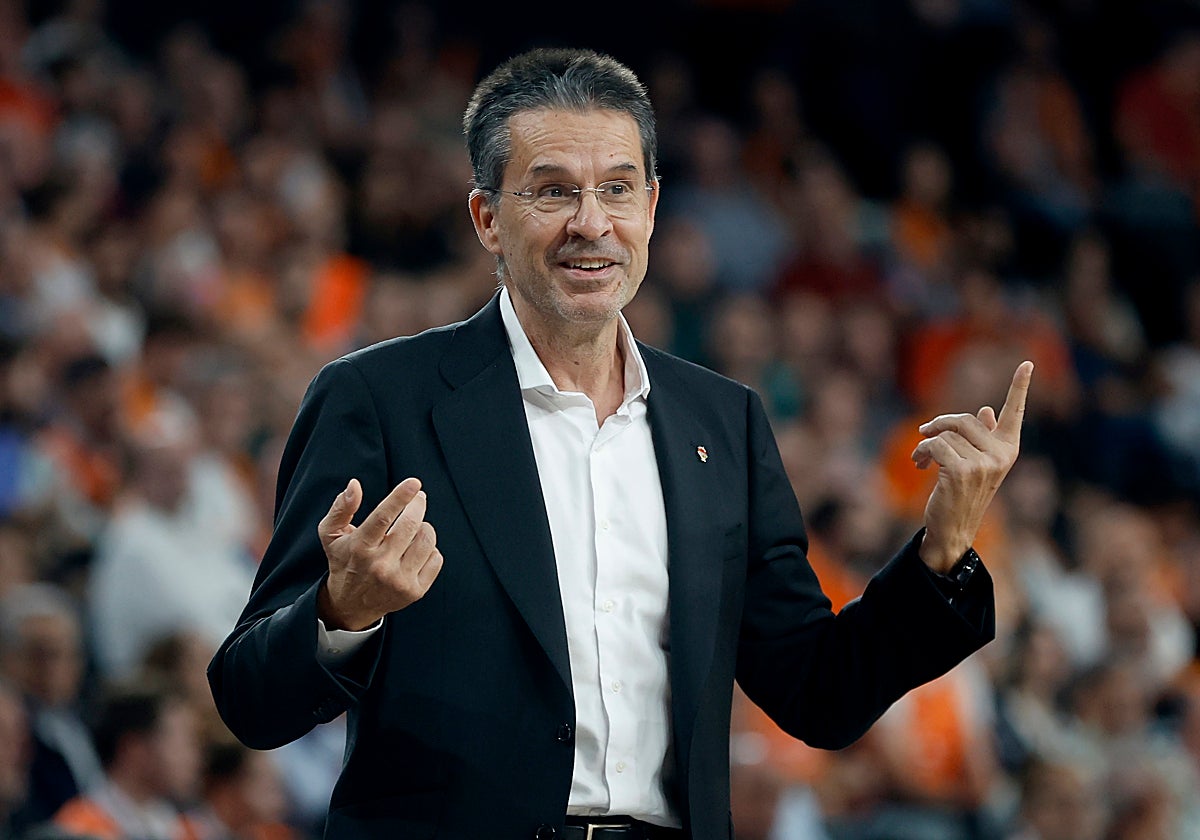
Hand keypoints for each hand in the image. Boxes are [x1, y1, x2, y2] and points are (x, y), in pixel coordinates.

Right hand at [316, 477, 443, 630]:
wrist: (352, 605)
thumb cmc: (344, 561)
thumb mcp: (331, 535)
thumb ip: (341, 508)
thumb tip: (354, 485)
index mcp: (359, 548)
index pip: (382, 518)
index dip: (400, 497)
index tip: (414, 483)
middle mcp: (380, 566)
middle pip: (410, 525)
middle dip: (417, 505)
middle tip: (418, 497)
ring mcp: (399, 581)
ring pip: (427, 539)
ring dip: (424, 527)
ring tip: (413, 528)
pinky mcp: (415, 591)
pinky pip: (436, 558)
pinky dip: (429, 549)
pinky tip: (415, 550)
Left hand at [911, 361, 1033, 572]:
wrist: (953, 528)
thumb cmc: (962, 493)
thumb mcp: (975, 464)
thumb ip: (982, 437)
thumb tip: (985, 411)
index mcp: (1008, 449)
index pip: (1015, 413)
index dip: (1020, 388)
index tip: (1028, 363)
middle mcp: (1001, 455)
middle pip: (964, 419)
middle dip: (939, 424)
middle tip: (925, 432)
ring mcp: (984, 465)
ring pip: (946, 434)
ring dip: (926, 442)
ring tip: (921, 458)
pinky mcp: (963, 472)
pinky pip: (936, 445)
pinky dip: (922, 452)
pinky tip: (919, 465)